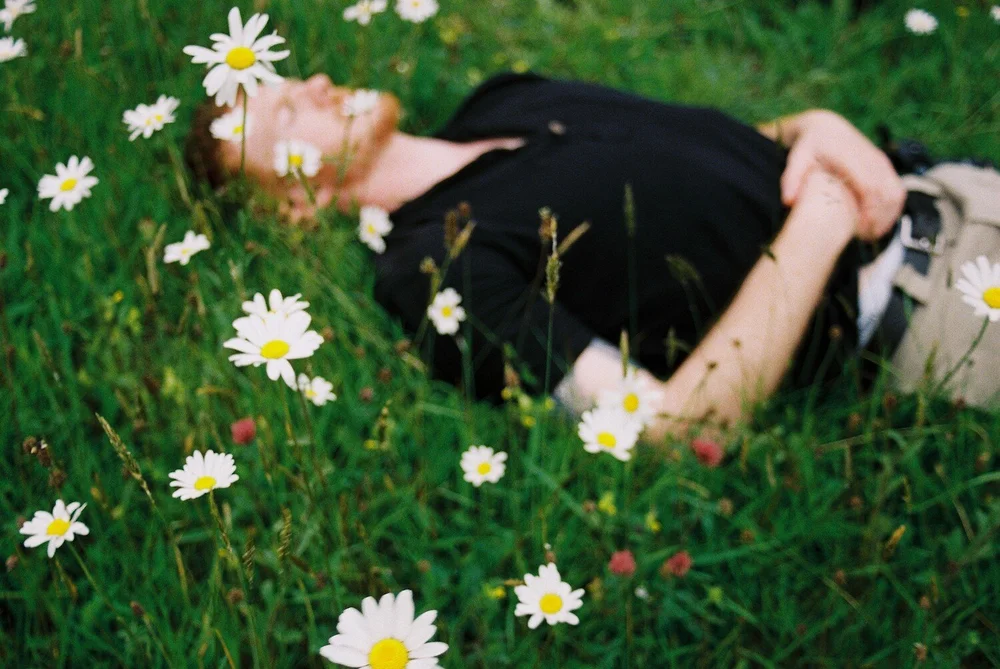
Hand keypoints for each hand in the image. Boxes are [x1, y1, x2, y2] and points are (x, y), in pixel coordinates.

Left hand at [779, 110, 905, 241]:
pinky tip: (876, 223)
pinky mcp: (886, 168)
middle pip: (887, 193)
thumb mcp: (796, 158)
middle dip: (880, 219)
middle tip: (863, 238)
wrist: (827, 128)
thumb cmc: (810, 147)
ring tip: (869, 234)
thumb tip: (788, 201)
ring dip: (887, 216)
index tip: (859, 230)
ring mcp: (882, 162)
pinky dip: (891, 210)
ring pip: (896, 194)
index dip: (869, 211)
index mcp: (851, 156)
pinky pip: (897, 192)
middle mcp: (871, 158)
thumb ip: (791, 178)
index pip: (870, 186)